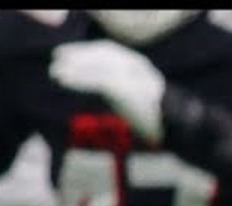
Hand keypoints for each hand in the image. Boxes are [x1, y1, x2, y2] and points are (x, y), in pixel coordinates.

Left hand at [50, 40, 167, 143]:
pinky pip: (99, 80)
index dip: (85, 50)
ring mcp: (134, 78)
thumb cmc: (153, 116)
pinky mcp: (129, 91)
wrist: (175, 130)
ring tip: (56, 73)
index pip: (108, 50)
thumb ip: (118, 86)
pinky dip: (79, 79)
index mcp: (139, 66)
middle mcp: (137, 67)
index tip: (65, 54)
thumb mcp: (134, 96)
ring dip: (75, 67)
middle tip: (56, 61)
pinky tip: (65, 81)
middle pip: (102, 54)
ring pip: (99, 66)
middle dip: (77, 55)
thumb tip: (94, 81)